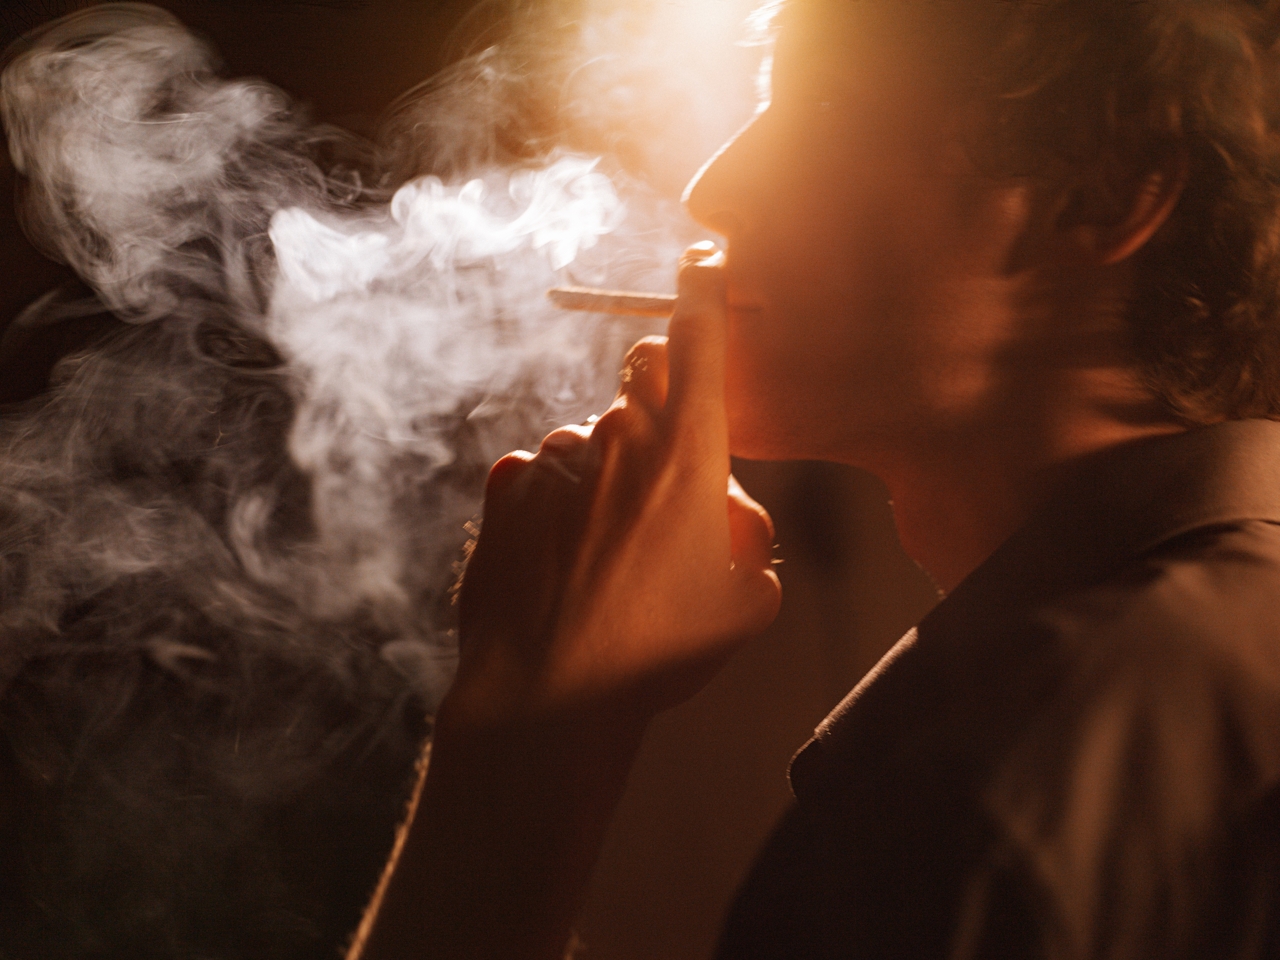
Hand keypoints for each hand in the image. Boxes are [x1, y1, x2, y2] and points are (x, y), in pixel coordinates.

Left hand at [447, 244, 781, 728]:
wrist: (549, 694)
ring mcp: (556, 459)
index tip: (704, 263)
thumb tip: (725, 508)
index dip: (706, 293)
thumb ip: (750, 534)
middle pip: (642, 379)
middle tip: (664, 479)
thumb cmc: (658, 652)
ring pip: (591, 438)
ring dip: (604, 474)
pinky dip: (556, 500)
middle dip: (659, 406)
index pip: (700, 341)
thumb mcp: (749, 601)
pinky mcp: (506, 486)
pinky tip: (561, 559)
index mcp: (689, 455)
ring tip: (605, 556)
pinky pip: (542, 471)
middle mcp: (619, 439)